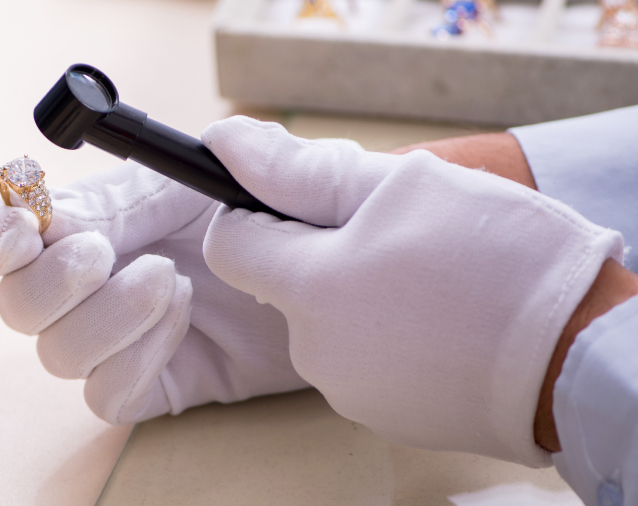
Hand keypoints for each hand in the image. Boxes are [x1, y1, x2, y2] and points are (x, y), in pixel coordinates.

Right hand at [0, 163, 307, 424]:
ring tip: (172, 280)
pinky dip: (135, 359)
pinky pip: (107, 394)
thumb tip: (60, 203)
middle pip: (19, 305)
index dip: (3, 234)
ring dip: (107, 316)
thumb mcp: (209, 179)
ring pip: (57, 354)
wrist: (331, 268)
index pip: (14, 236)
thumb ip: (138, 183)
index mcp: (99, 225)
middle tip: (104, 255)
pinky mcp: (156, 382)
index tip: (25, 231)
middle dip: (53, 281)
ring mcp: (124, 339)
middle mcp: (99, 286)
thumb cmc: (270, 210)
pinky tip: (185, 319)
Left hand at [201, 117, 622, 465]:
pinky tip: (436, 321)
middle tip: (394, 235)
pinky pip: (361, 360)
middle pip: (285, 285)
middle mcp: (315, 351)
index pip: (229, 245)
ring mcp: (349, 390)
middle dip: (323, 252)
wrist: (578, 352)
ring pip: (326, 322)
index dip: (253, 214)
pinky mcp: (384, 416)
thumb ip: (300, 171)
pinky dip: (384, 336)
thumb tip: (226, 144)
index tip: (298, 204)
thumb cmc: (499, 256)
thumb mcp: (402, 187)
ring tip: (426, 279)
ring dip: (357, 293)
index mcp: (310, 289)